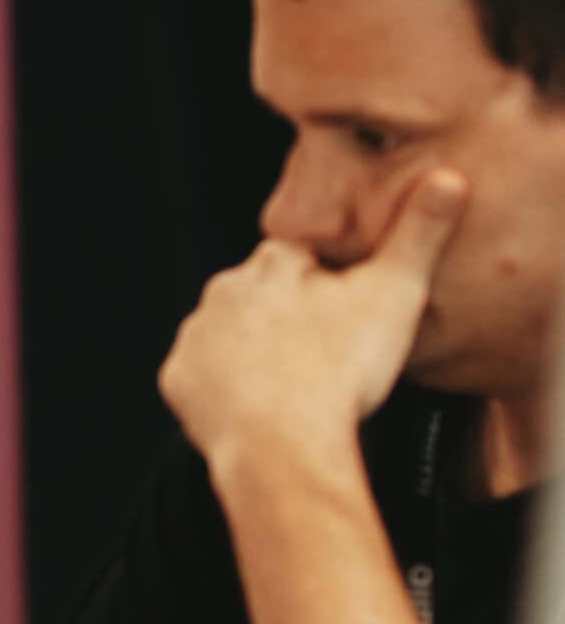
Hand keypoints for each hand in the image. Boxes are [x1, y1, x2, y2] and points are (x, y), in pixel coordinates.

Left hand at [159, 172, 464, 470]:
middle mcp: (221, 291)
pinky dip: (227, 388)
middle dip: (292, 316)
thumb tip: (447, 178)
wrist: (282, 444)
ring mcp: (194, 336)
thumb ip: (420, 233)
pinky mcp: (177, 380)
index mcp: (271, 263)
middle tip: (328, 352)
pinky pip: (204, 378)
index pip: (304, 260)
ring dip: (257, 351)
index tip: (350, 314)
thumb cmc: (340, 370)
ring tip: (298, 381)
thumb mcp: (396, 293)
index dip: (332, 286)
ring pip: (232, 336)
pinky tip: (260, 402)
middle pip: (265, 297)